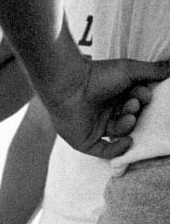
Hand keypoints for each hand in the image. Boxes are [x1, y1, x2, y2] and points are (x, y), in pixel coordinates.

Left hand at [43, 59, 169, 158]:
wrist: (70, 84)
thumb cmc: (98, 75)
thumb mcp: (131, 70)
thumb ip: (153, 71)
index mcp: (115, 98)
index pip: (136, 107)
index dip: (143, 102)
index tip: (143, 93)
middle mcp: (105, 113)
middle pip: (131, 121)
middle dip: (136, 113)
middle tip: (133, 102)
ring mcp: (95, 128)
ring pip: (120, 134)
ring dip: (128, 125)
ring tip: (127, 112)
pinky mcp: (85, 141)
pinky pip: (105, 152)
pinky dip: (118, 149)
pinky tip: (127, 140)